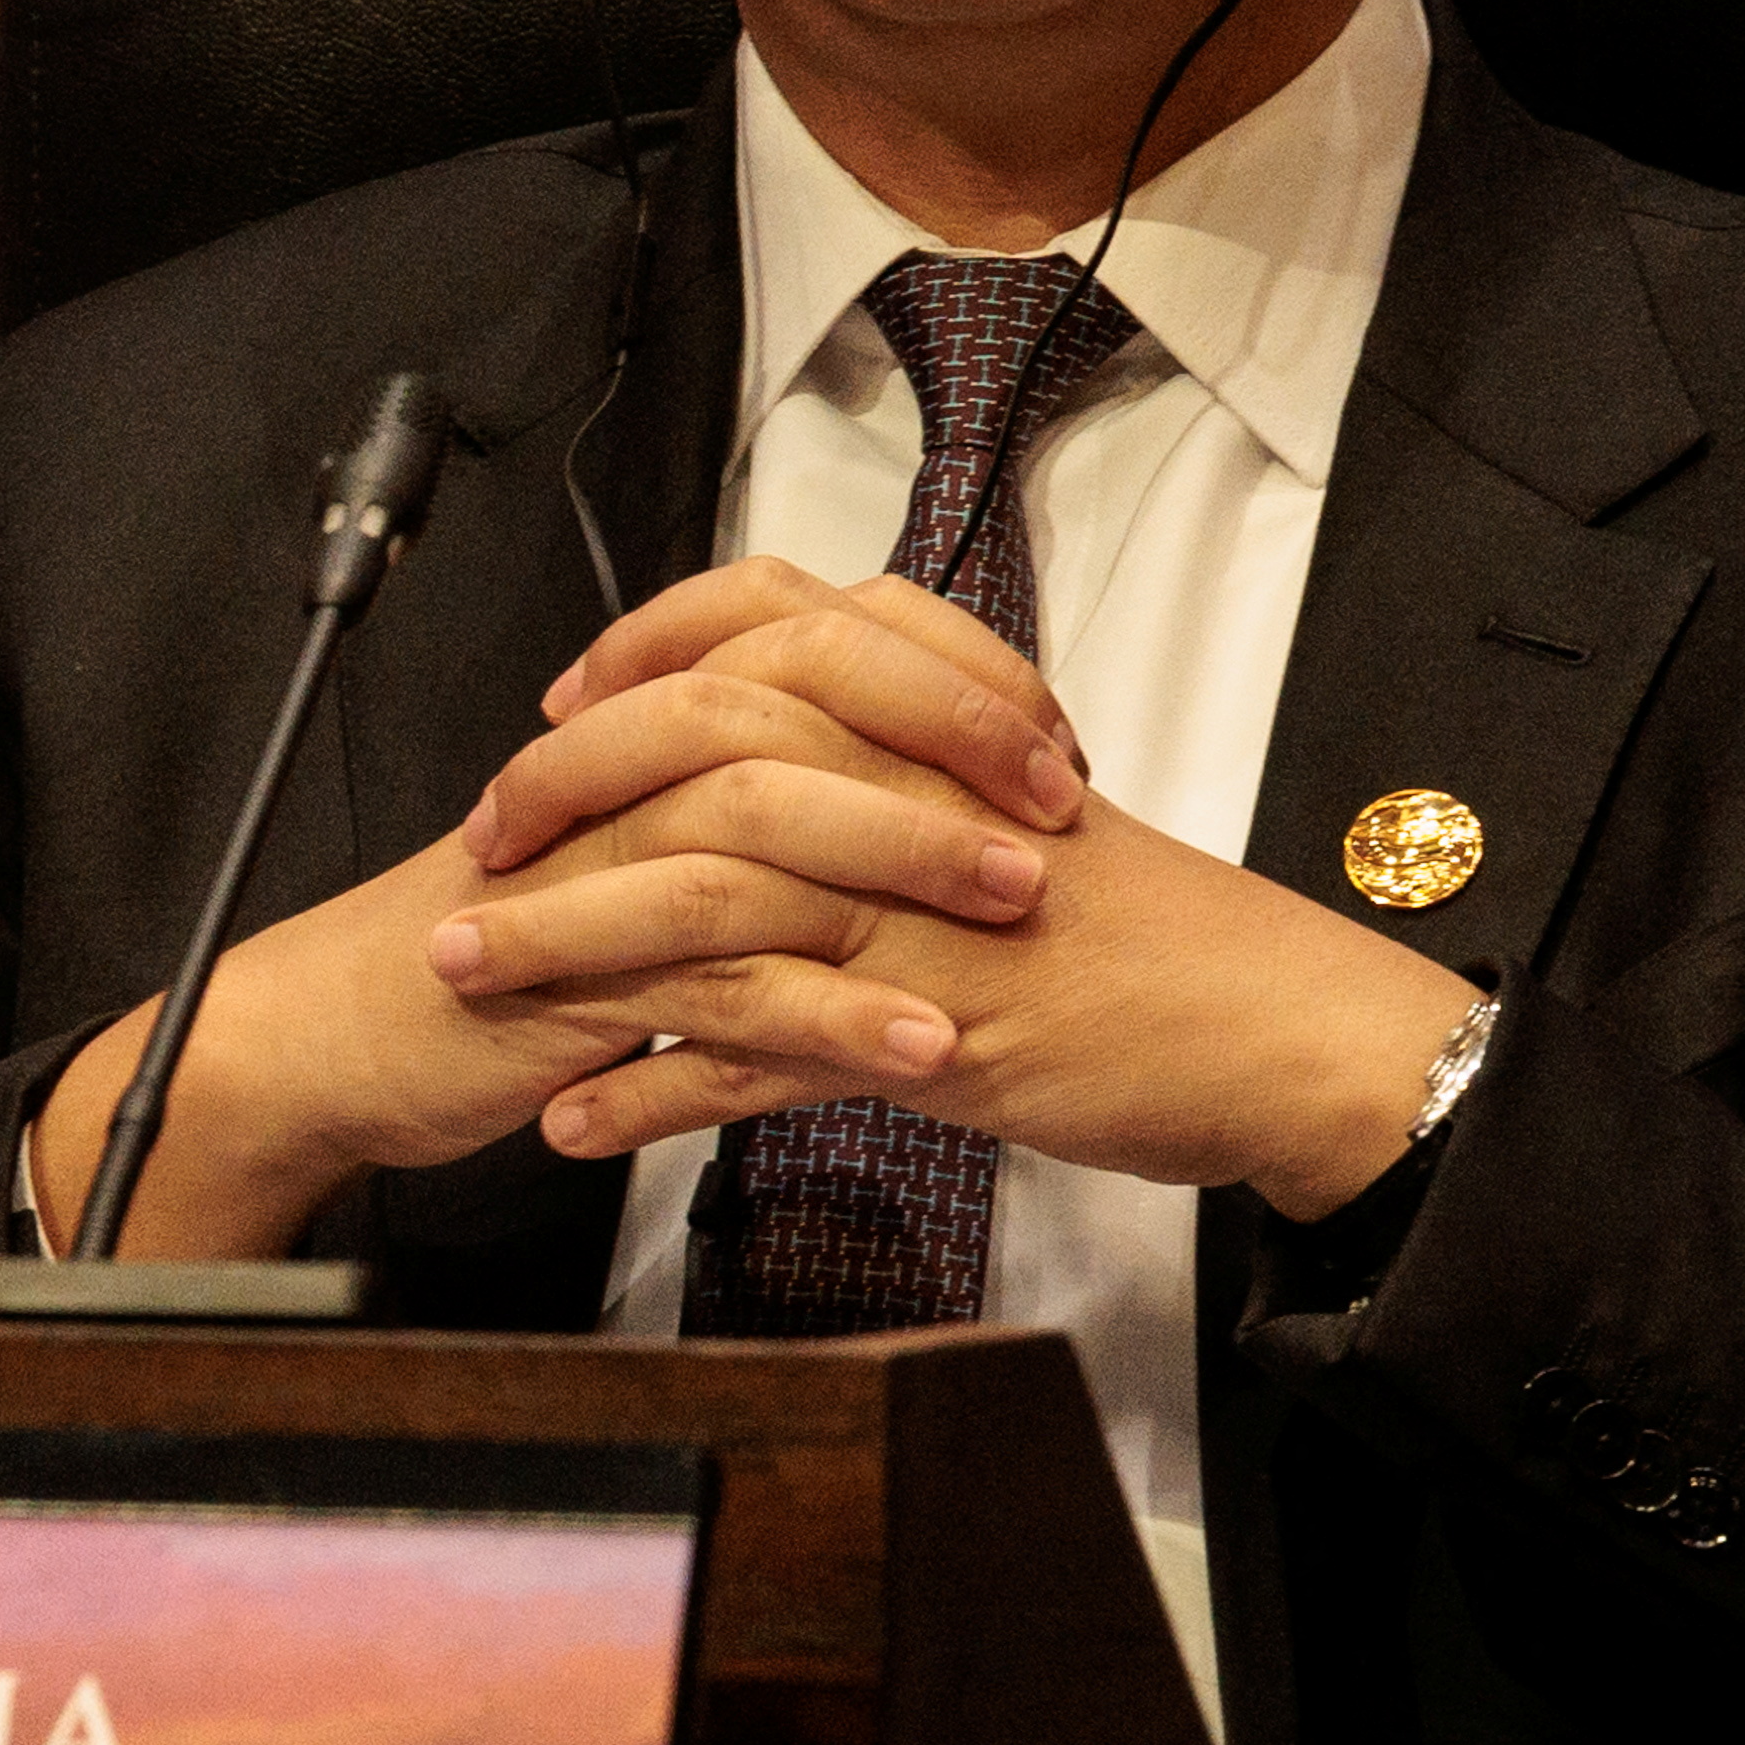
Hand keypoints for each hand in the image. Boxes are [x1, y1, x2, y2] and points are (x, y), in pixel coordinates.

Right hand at [27, 564, 1097, 1261]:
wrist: (339, 1035)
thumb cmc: (491, 954)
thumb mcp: (630, 857)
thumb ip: (738, 812)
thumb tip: (885, 789)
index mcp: (648, 732)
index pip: (813, 641)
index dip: (938, 673)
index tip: (1044, 728)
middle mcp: (627, 778)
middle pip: (802, 703)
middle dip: (945, 743)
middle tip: (1059, 799)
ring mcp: (601, 874)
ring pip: (771, 830)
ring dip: (909, 861)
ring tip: (1022, 905)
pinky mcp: (582, 984)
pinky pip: (724, 988)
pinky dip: (834, 1021)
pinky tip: (926, 1051)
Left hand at [442, 564, 1482, 1217]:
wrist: (1277, 1026)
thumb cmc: (1159, 933)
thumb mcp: (1025, 811)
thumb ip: (915, 769)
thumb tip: (812, 752)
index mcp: (936, 725)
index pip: (759, 627)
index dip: (641, 656)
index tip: (566, 701)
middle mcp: (910, 798)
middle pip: (692, 756)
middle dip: (560, 797)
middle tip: (477, 846)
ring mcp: (909, 915)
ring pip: (698, 902)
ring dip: (563, 942)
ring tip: (468, 976)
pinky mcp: (922, 1032)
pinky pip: (754, 1055)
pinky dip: (650, 1090)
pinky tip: (576, 1117)